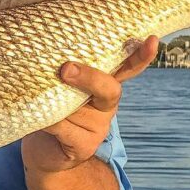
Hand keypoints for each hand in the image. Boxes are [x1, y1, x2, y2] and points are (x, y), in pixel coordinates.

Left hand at [21, 36, 157, 173]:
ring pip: (78, 109)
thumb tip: (51, 51)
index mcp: (104, 85)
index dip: (141, 56)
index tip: (152, 40)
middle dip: (90, 78)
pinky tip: (41, 121)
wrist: (43, 150)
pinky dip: (51, 122)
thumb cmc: (50, 109)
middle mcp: (106, 106)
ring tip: (36, 99)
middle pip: (110, 89)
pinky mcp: (85, 146)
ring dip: (55, 103)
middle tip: (66, 69)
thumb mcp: (58, 87)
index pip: (127, 68)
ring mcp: (98, 128)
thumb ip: (63, 72)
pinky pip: (66, 128)